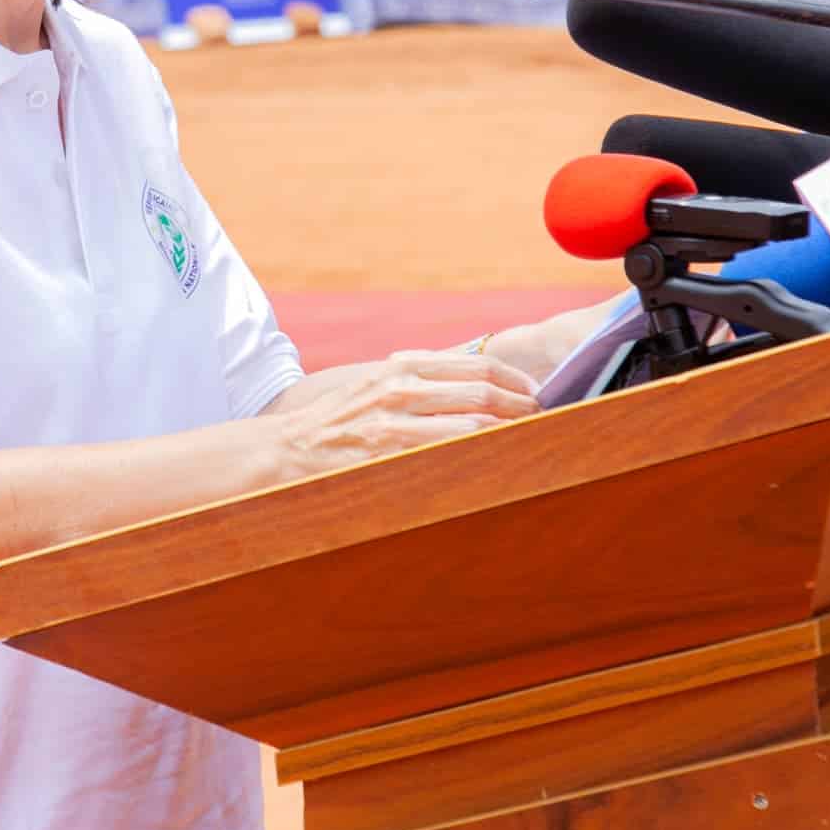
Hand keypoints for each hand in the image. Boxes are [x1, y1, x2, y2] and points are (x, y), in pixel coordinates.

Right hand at [275, 350, 538, 479]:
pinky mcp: (389, 453)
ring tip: (525, 442)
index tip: (533, 393)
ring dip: (507, 434)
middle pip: (481, 393)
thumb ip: (420, 380)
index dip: (513, 381)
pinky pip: (448, 455)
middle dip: (520, 407)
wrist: (289, 448)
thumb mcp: (378, 384)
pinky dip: (478, 457)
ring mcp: (395, 421)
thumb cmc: (341, 420)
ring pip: (472, 425)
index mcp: (402, 365)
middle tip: (540, 419)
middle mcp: (401, 386)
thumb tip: (476, 386)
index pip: (475, 366)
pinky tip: (495, 464)